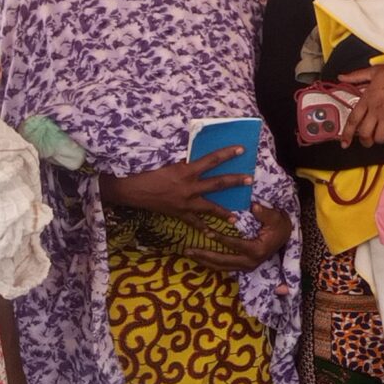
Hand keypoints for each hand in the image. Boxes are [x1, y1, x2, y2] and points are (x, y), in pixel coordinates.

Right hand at [99, 145, 251, 220]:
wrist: (132, 190)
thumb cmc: (148, 173)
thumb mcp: (168, 164)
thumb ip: (185, 164)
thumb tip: (200, 161)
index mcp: (186, 171)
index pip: (211, 160)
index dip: (226, 154)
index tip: (241, 149)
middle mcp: (189, 187)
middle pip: (217, 183)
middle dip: (235, 181)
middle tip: (250, 180)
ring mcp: (185, 202)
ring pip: (209, 207)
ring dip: (223, 211)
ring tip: (236, 216)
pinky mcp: (178, 213)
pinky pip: (193, 222)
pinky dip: (202, 227)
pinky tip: (211, 233)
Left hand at [176, 201, 290, 272]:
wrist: (284, 236)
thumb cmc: (279, 225)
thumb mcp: (275, 217)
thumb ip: (264, 213)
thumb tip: (253, 206)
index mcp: (257, 250)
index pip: (235, 245)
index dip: (220, 238)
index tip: (206, 232)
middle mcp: (250, 262)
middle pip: (223, 261)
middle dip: (205, 255)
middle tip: (189, 249)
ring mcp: (246, 267)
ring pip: (221, 267)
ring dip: (204, 261)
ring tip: (189, 253)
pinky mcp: (242, 267)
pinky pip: (223, 267)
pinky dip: (210, 263)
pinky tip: (198, 257)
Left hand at [334, 62, 383, 146]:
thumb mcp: (374, 71)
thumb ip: (356, 76)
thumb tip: (341, 77)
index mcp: (367, 98)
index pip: (353, 119)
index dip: (347, 134)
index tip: (344, 143)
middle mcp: (376, 109)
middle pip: (365, 133)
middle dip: (365, 141)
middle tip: (367, 141)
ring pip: (379, 137)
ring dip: (380, 140)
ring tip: (382, 137)